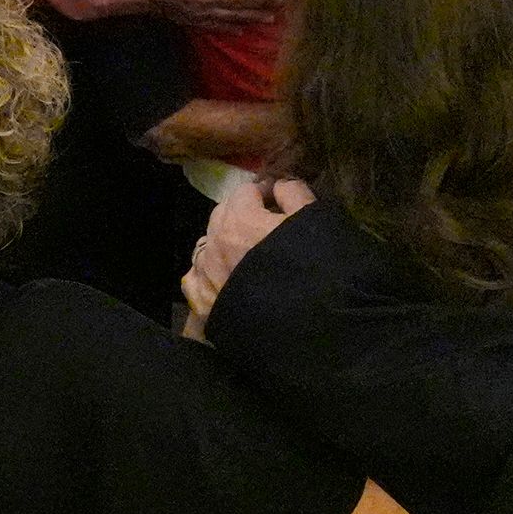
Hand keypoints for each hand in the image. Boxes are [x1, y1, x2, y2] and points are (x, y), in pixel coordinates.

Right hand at [131, 0, 282, 32]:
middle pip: (242, 0)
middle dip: (264, 1)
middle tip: (282, 1)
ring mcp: (202, 12)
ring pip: (235, 16)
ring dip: (255, 16)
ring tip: (272, 16)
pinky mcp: (195, 21)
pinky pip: (218, 26)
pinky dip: (233, 27)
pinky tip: (245, 28)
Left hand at [183, 176, 315, 331]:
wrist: (311, 329)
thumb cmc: (318, 269)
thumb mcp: (314, 220)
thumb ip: (294, 194)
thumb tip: (279, 185)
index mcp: (241, 220)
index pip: (245, 191)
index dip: (264, 192)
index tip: (278, 200)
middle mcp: (216, 244)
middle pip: (221, 215)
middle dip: (240, 212)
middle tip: (264, 223)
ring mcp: (206, 276)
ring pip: (206, 245)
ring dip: (223, 241)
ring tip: (246, 252)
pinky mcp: (204, 305)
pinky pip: (194, 278)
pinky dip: (206, 272)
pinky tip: (223, 276)